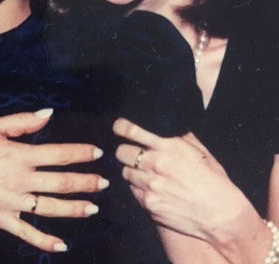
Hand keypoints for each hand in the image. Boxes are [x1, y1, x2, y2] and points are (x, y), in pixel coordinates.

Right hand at [0, 109, 106, 251]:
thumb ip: (22, 122)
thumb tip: (48, 114)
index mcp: (19, 155)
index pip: (59, 154)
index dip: (81, 153)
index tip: (97, 153)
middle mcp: (21, 180)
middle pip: (61, 182)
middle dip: (86, 182)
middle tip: (105, 182)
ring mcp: (13, 203)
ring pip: (51, 208)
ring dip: (75, 209)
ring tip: (93, 208)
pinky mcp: (2, 220)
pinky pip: (28, 234)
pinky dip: (46, 241)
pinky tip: (62, 245)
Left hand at [113, 118, 251, 243]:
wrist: (221, 215)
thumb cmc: (213, 181)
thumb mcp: (200, 151)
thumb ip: (180, 136)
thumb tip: (168, 124)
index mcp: (168, 147)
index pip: (131, 131)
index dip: (120, 127)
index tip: (118, 127)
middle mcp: (156, 165)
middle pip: (121, 152)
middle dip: (125, 151)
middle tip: (133, 154)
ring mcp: (151, 186)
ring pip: (125, 173)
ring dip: (132, 171)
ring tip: (147, 174)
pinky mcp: (149, 204)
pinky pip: (133, 191)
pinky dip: (138, 189)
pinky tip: (152, 189)